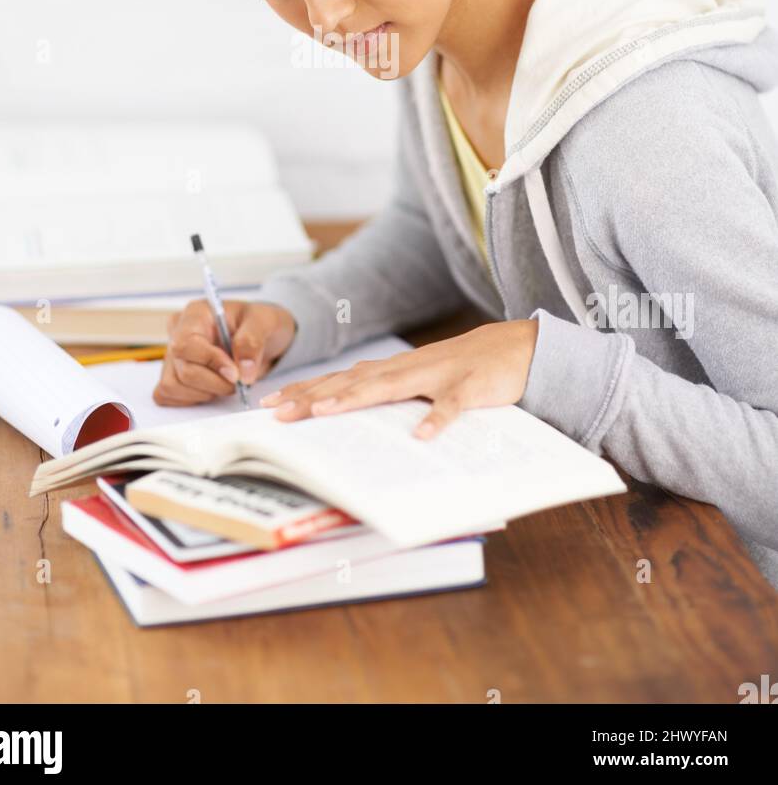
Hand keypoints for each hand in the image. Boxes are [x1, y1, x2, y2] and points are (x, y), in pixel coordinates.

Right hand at [153, 299, 296, 406]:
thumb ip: (252, 342)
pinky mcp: (171, 375)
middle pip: (183, 369)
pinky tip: (212, 387)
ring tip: (227, 381)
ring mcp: (172, 356)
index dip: (210, 362)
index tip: (235, 374)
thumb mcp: (263, 322)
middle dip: (215, 382)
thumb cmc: (257, 324)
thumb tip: (243, 370)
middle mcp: (178, 333)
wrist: (260, 339)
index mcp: (195, 314)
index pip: (186, 343)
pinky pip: (169, 395)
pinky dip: (193, 398)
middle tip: (239, 381)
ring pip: (173, 386)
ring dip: (206, 392)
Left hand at [258, 319, 538, 437]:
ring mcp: (438, 375)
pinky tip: (422, 437)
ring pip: (391, 386)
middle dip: (314, 396)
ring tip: (324, 411)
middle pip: (354, 382)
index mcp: (395, 370)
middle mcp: (408, 368)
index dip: (305, 390)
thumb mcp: (421, 382)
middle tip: (278, 413)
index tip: (268, 405)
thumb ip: (388, 395)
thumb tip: (348, 415)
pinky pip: (452, 406)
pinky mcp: (470, 387)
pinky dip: (437, 419)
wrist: (516, 346)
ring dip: (356, 398)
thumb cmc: (462, 369)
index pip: (341, 379)